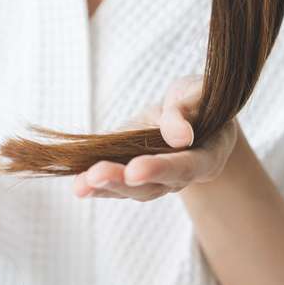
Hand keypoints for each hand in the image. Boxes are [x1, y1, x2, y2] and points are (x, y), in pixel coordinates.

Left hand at [73, 75, 237, 200]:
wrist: (189, 112)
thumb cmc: (197, 100)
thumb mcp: (196, 93)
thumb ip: (188, 111)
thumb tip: (180, 136)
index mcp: (205, 157)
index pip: (183, 167)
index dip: (159, 169)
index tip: (134, 170)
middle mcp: (180, 178)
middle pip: (152, 188)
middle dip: (121, 182)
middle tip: (95, 176)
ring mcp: (156, 182)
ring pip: (130, 191)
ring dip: (103, 188)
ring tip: (80, 185)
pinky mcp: (131, 176)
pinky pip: (115, 185)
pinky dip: (95, 185)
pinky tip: (78, 185)